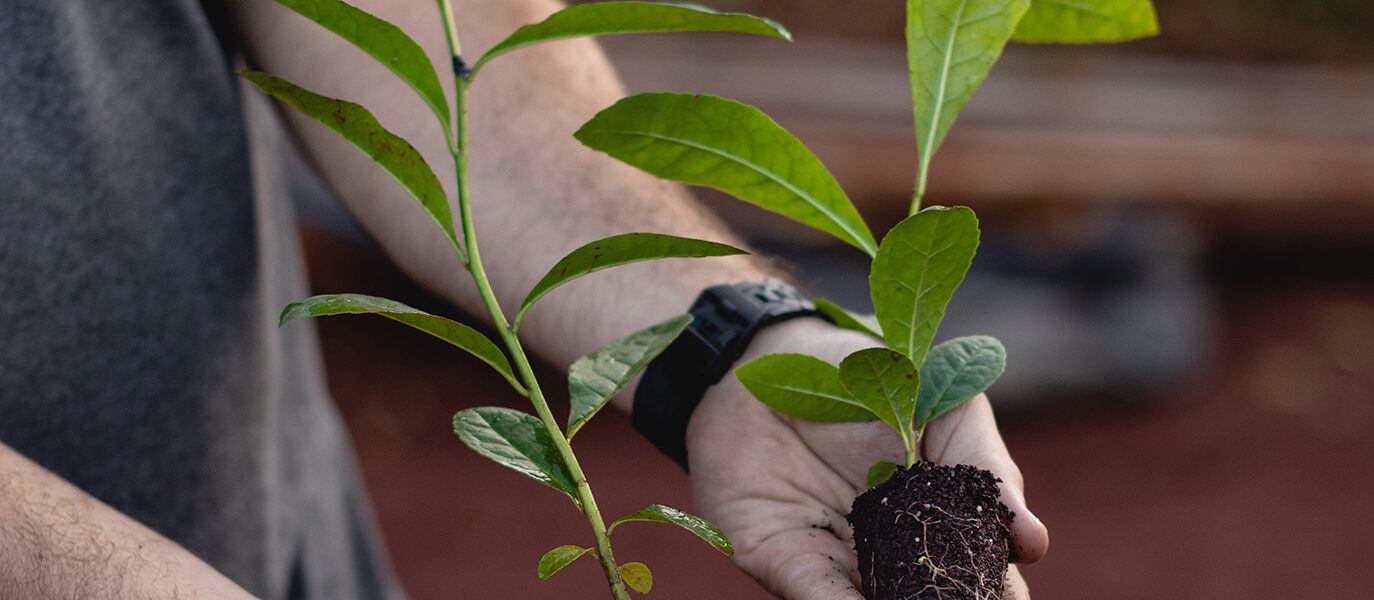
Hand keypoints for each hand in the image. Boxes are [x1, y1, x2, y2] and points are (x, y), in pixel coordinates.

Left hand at [685, 319, 1048, 599]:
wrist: (767, 352)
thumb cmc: (868, 372)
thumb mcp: (945, 404)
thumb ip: (986, 468)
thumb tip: (1032, 539)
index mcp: (940, 516)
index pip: (980, 569)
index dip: (999, 589)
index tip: (1012, 597)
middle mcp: (890, 550)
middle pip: (930, 595)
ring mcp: (838, 558)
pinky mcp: (782, 558)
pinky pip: (814, 595)